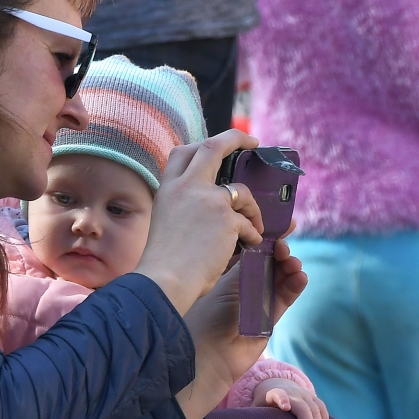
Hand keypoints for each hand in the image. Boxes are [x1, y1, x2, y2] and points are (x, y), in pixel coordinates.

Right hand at [135, 130, 264, 315]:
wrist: (165, 280)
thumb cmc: (164, 262)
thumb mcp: (165, 221)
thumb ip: (183, 206)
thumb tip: (210, 203)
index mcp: (169, 189)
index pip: (183, 152)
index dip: (203, 144)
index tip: (219, 145)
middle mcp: (187, 187)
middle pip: (213, 147)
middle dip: (236, 139)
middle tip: (253, 142)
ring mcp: (208, 200)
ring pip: (242, 192)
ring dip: (253, 209)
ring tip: (254, 227)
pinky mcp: (226, 219)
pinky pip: (248, 223)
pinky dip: (251, 235)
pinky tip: (246, 247)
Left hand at [175, 238, 307, 418]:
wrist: (209, 354)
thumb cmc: (209, 315)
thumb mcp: (229, 282)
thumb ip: (248, 263)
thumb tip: (261, 237)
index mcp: (229, 274)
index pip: (253, 251)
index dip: (267, 239)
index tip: (283, 226)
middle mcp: (245, 286)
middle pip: (269, 264)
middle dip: (279, 252)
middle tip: (284, 245)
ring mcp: (258, 302)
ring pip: (279, 279)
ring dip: (288, 268)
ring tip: (292, 263)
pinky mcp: (270, 318)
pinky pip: (284, 298)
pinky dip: (293, 287)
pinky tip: (300, 277)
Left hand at [251, 378, 328, 418]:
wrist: (276, 384)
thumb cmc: (264, 402)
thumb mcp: (256, 409)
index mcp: (274, 393)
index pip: (278, 394)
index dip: (282, 399)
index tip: (285, 407)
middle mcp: (292, 392)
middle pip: (303, 407)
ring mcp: (304, 393)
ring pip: (315, 408)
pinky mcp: (312, 397)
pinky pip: (322, 407)